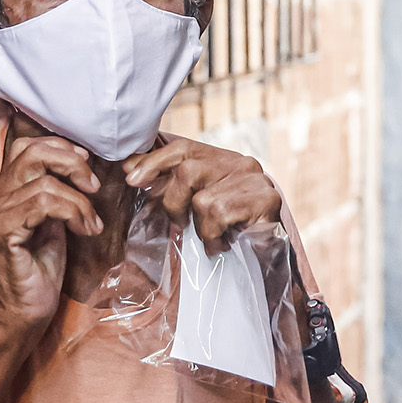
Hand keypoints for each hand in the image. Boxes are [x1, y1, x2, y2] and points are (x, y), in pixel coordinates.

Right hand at [0, 135, 103, 340]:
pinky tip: (84, 230)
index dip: (61, 149)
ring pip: (44, 183)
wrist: (25, 312)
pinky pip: (42, 204)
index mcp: (2, 192)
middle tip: (93, 187)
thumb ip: (56, 192)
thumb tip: (81, 163)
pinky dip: (73, 212)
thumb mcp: (53, 221)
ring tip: (91, 223)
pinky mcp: (1, 232)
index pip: (26, 147)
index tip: (87, 169)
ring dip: (79, 201)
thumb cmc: (41, 269)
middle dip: (72, 163)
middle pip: (32, 152)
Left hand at [123, 139, 281, 251]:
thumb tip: (130, 167)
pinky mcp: (265, 199)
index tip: (131, 178)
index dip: (154, 161)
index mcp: (222, 159)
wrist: (271, 254)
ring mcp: (254, 180)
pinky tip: (223, 242)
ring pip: (202, 199)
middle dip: (174, 202)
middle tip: (180, 223)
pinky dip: (213, 235)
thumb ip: (171, 185)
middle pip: (188, 170)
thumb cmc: (228, 229)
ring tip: (212, 237)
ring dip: (200, 226)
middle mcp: (240, 163)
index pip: (184, 148)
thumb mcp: (197, 203)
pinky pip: (219, 215)